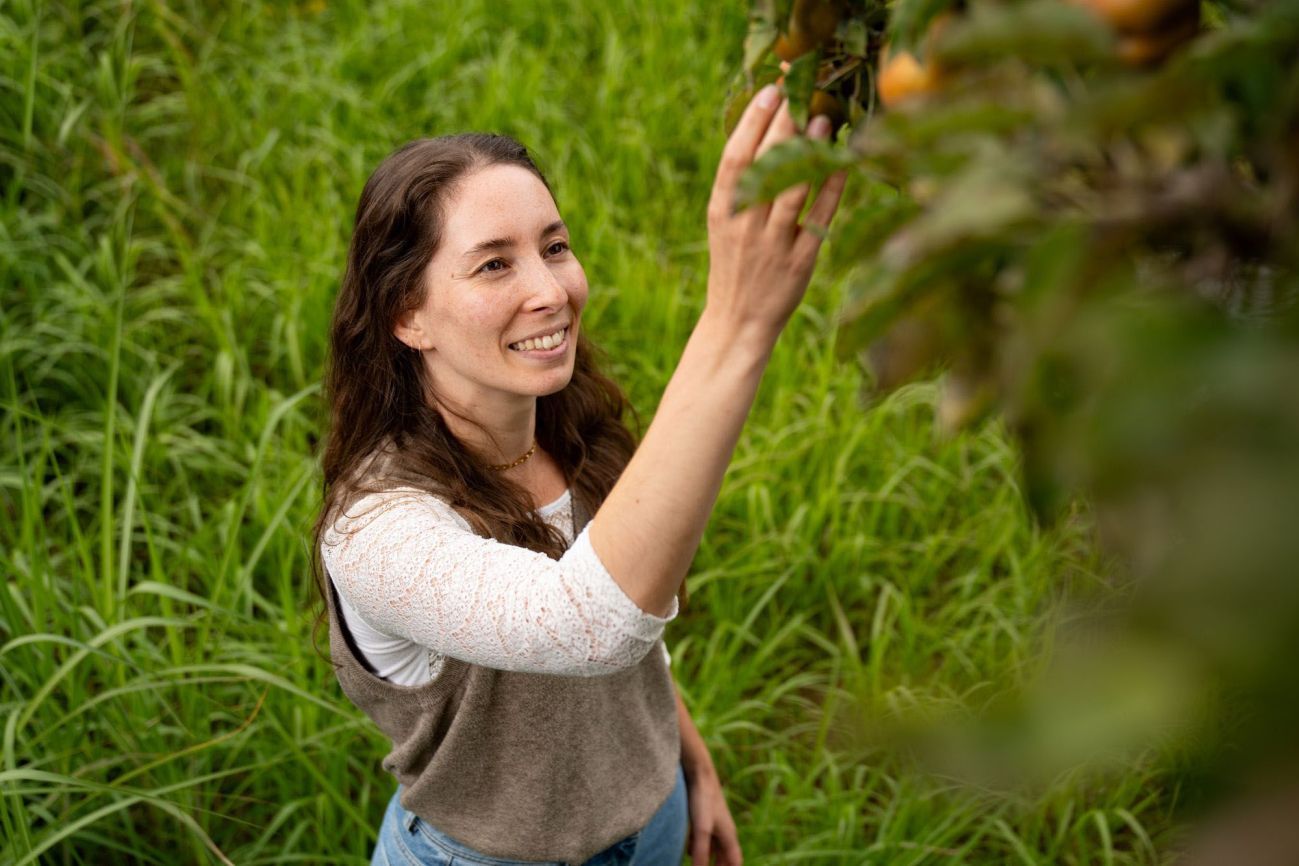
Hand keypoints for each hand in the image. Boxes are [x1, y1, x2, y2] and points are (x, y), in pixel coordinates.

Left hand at [685, 766, 742, 865]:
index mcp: (728, 835)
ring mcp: (714, 822)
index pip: (735, 861)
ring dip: (710, 858)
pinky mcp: (703, 816)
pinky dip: (698, 846)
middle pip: (725, 855)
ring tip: (700, 865)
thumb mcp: (701, 829)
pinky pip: (704, 836)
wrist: (698, 772)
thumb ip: (701, 852)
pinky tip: (688, 849)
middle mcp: (724, 830)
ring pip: (715, 846)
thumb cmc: (703, 800)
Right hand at [704, 83, 847, 344]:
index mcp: (722, 213)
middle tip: (801, 92)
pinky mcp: (799, 262)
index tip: (769, 91)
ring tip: (824, 120)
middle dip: (783, 125)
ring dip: (809, 153)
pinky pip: (818, 219)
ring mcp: (773, 244)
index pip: (735, 158)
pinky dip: (832, 190)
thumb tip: (766, 136)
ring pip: (792, 190)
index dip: (752, 122)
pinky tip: (844, 163)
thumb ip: (741, 189)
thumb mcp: (726, 226)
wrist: (737, 322)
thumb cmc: (735, 266)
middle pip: (764, 165)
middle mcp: (745, 226)